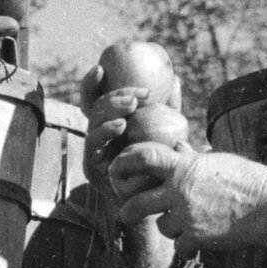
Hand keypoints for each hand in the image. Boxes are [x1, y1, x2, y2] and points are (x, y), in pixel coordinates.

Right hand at [78, 68, 189, 188]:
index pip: (95, 98)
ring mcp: (93, 151)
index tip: (102, 67)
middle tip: (135, 97)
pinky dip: (105, 132)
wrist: (154, 200)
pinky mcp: (92, 167)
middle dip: (112, 97)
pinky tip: (121, 125)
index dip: (93, 83)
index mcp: (109, 123)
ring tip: (131, 106)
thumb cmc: (160, 163)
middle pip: (94, 108)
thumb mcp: (166, 132)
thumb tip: (174, 78)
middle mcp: (98, 135)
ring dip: (110, 111)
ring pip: (92, 124)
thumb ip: (168, 108)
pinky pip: (94, 145)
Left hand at [110, 145, 266, 252]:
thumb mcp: (217, 161)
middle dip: (127, 211)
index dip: (125, 161)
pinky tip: (202, 238)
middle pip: (137, 203)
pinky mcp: (197, 238)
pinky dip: (188, 245)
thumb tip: (177, 146)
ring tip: (189, 221)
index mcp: (184, 166)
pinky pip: (180, 246)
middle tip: (126, 213)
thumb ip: (191, 158)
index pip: (144, 156)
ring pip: (162, 226)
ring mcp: (187, 216)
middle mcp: (180, 191)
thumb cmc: (247, 179)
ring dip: (170, 226)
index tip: (117, 168)